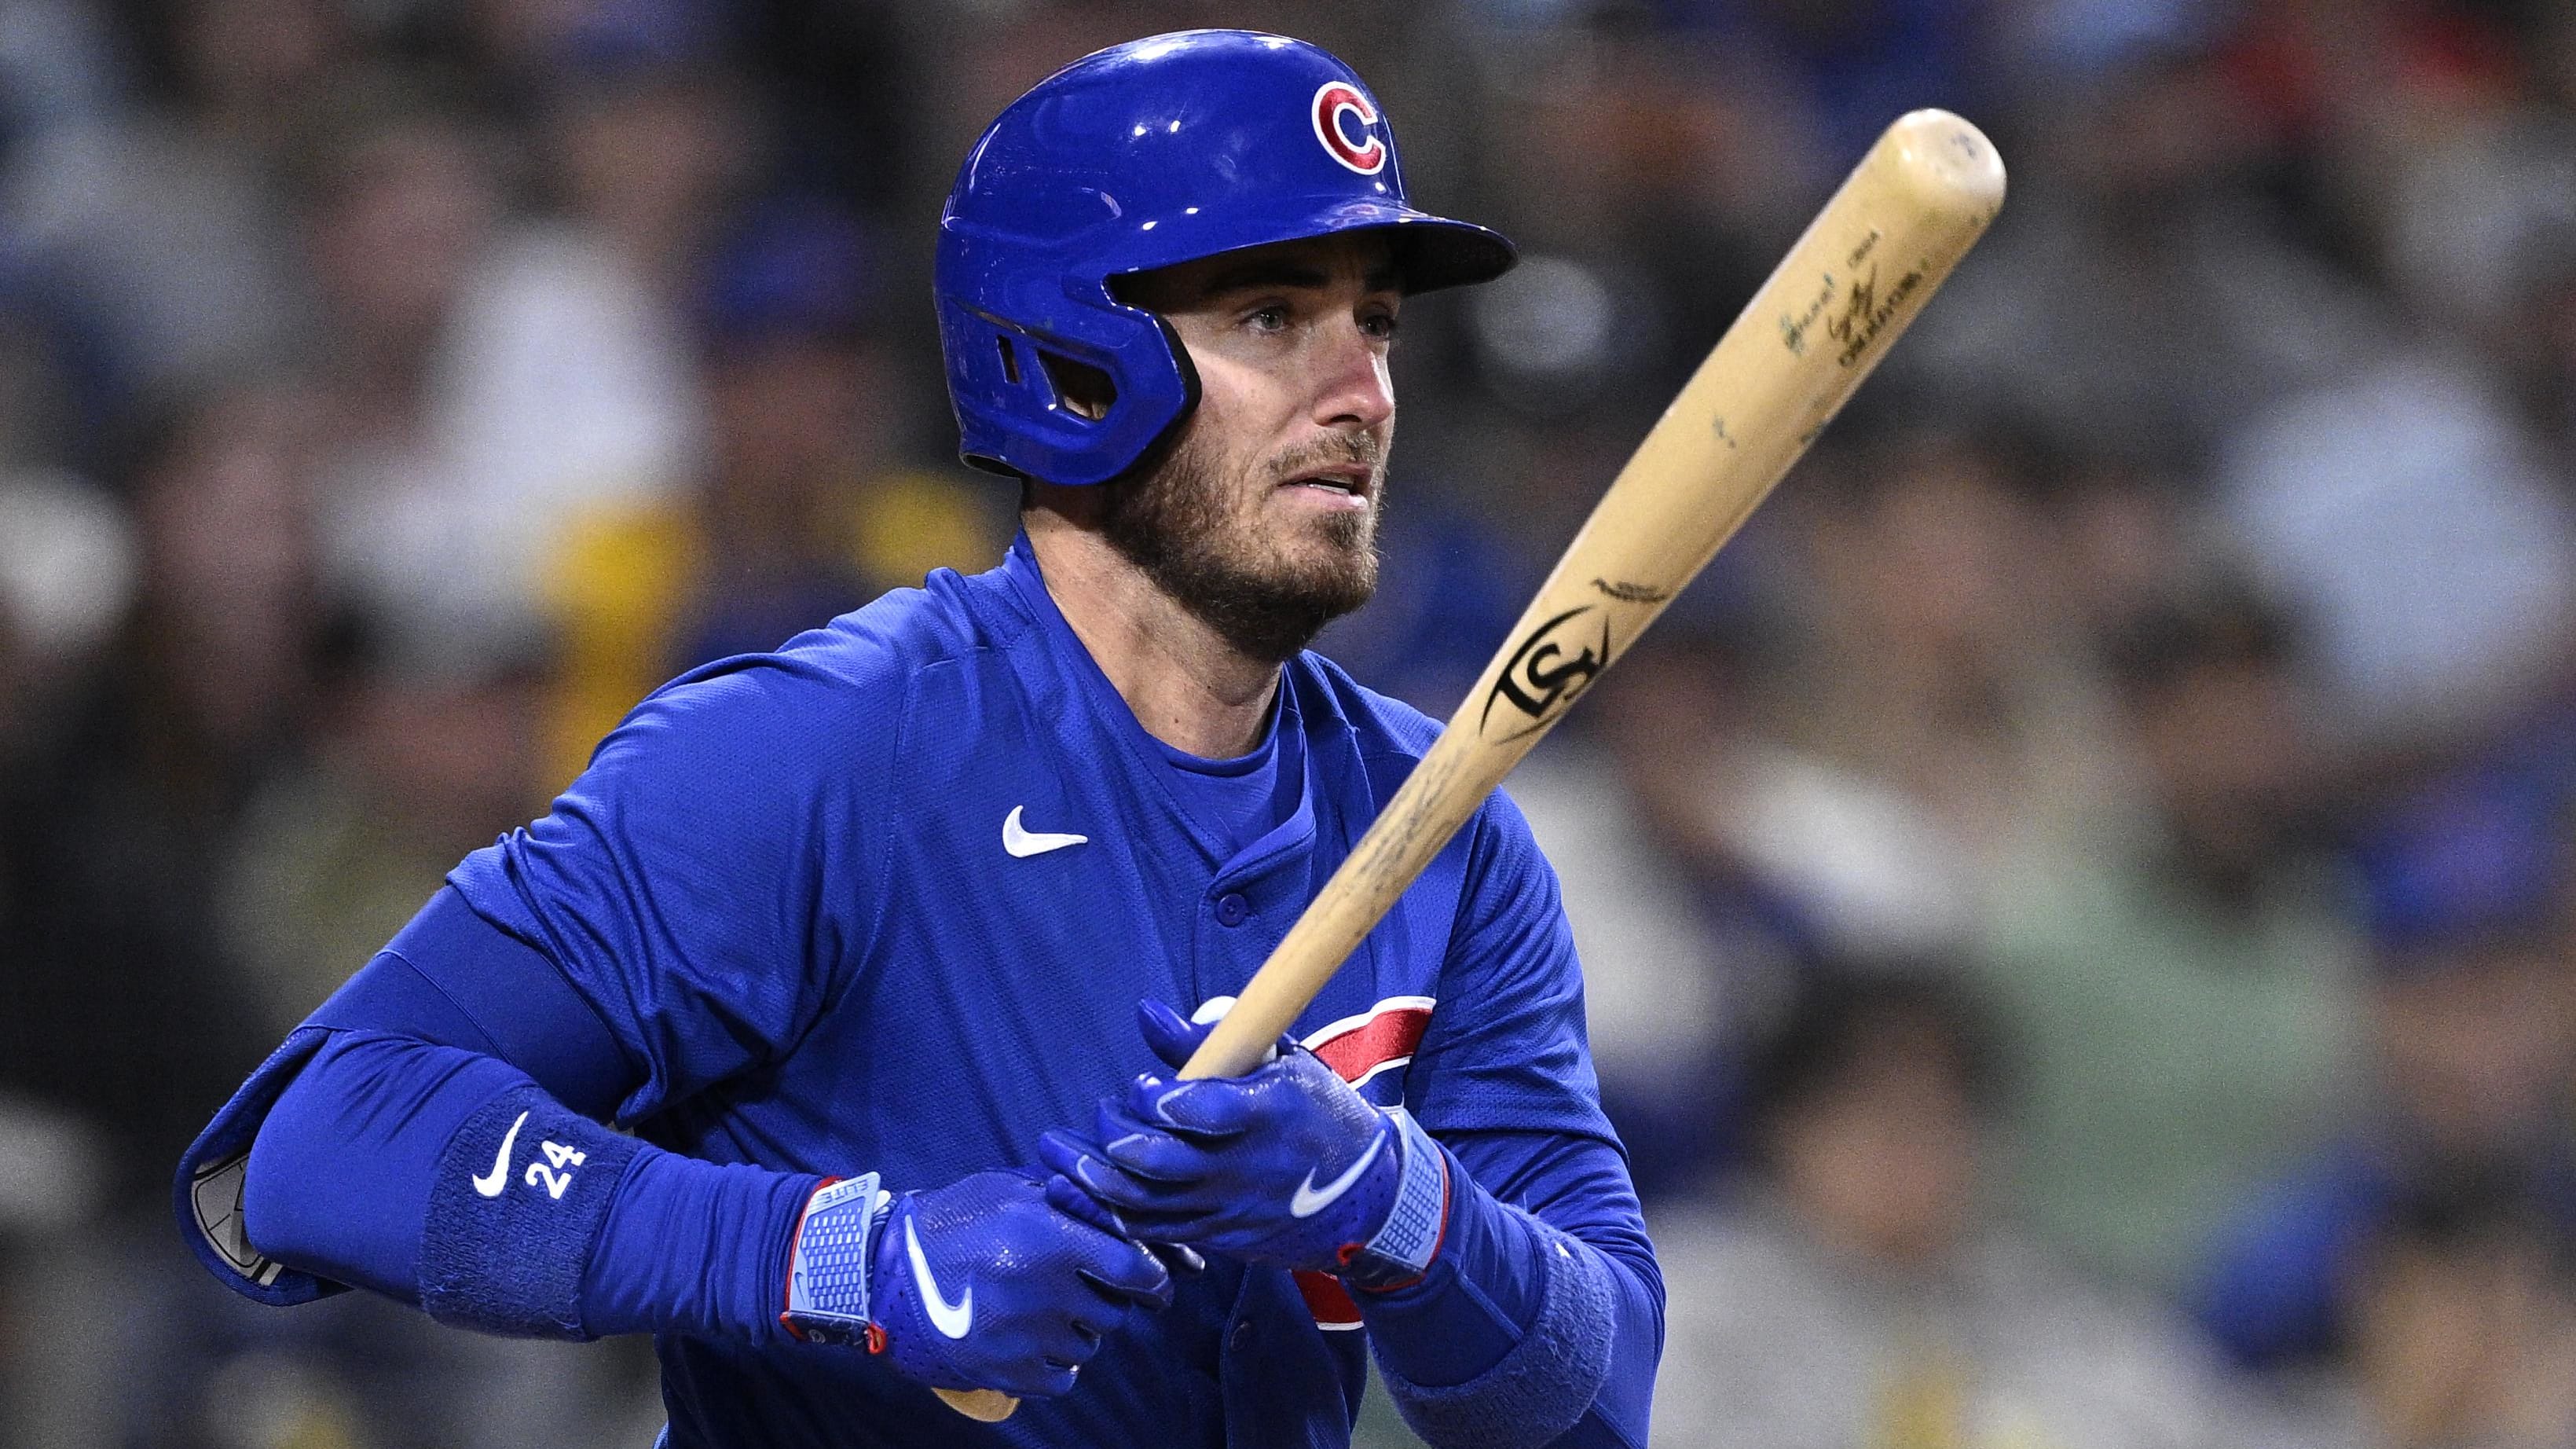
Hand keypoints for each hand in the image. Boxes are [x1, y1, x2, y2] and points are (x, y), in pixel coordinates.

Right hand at [781, 1168, 1171, 1397]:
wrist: (888, 1270)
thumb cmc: (956, 1219)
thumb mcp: (1012, 1189)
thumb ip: (1069, 1198)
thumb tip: (1126, 1207)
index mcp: (1049, 1238)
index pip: (1136, 1269)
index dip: (1152, 1275)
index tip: (1152, 1277)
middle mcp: (1043, 1290)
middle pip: (1117, 1311)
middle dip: (1109, 1299)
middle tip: (1084, 1287)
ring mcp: (1024, 1336)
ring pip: (1090, 1344)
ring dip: (1081, 1329)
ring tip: (1047, 1308)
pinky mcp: (1006, 1370)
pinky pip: (1063, 1377)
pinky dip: (1058, 1363)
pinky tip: (1036, 1339)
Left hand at [1038, 1000, 1447, 1283]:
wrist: (1365, 1196)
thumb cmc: (1317, 1112)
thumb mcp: (1279, 1063)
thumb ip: (1210, 1040)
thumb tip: (1146, 1015)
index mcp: (1268, 1111)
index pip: (1204, 1110)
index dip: (1160, 1101)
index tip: (1143, 1086)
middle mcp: (1246, 1165)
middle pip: (1162, 1162)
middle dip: (1115, 1139)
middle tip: (1102, 1116)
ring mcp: (1229, 1208)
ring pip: (1147, 1203)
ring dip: (1097, 1180)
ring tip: (1066, 1157)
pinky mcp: (1219, 1236)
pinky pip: (1154, 1232)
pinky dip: (1115, 1213)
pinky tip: (1090, 1191)